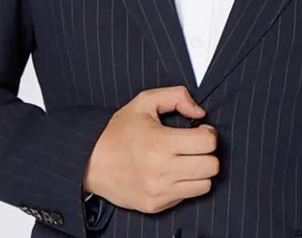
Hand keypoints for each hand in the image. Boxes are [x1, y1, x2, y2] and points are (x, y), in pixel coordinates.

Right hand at [82, 85, 218, 213]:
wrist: (91, 161)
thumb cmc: (119, 130)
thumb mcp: (145, 102)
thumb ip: (177, 96)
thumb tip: (200, 112)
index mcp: (161, 143)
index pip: (208, 143)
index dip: (208, 133)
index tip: (199, 130)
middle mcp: (161, 170)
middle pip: (211, 166)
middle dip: (207, 152)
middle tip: (195, 145)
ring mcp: (158, 191)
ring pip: (204, 185)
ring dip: (200, 171)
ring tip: (186, 159)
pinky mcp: (155, 205)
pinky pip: (187, 196)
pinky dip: (186, 184)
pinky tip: (172, 172)